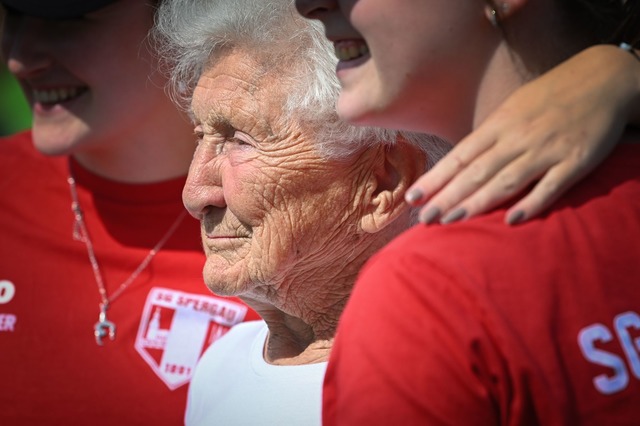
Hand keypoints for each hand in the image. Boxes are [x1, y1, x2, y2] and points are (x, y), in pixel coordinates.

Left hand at [405, 44, 639, 224]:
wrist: (604, 79)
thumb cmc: (550, 97)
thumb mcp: (513, 109)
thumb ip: (489, 137)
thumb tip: (460, 162)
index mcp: (499, 125)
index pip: (460, 156)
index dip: (436, 178)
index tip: (413, 197)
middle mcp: (517, 138)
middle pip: (476, 172)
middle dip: (447, 197)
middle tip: (424, 219)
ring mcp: (546, 150)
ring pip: (506, 180)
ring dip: (478, 202)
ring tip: (452, 220)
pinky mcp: (575, 161)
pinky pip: (551, 186)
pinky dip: (532, 203)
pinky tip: (512, 220)